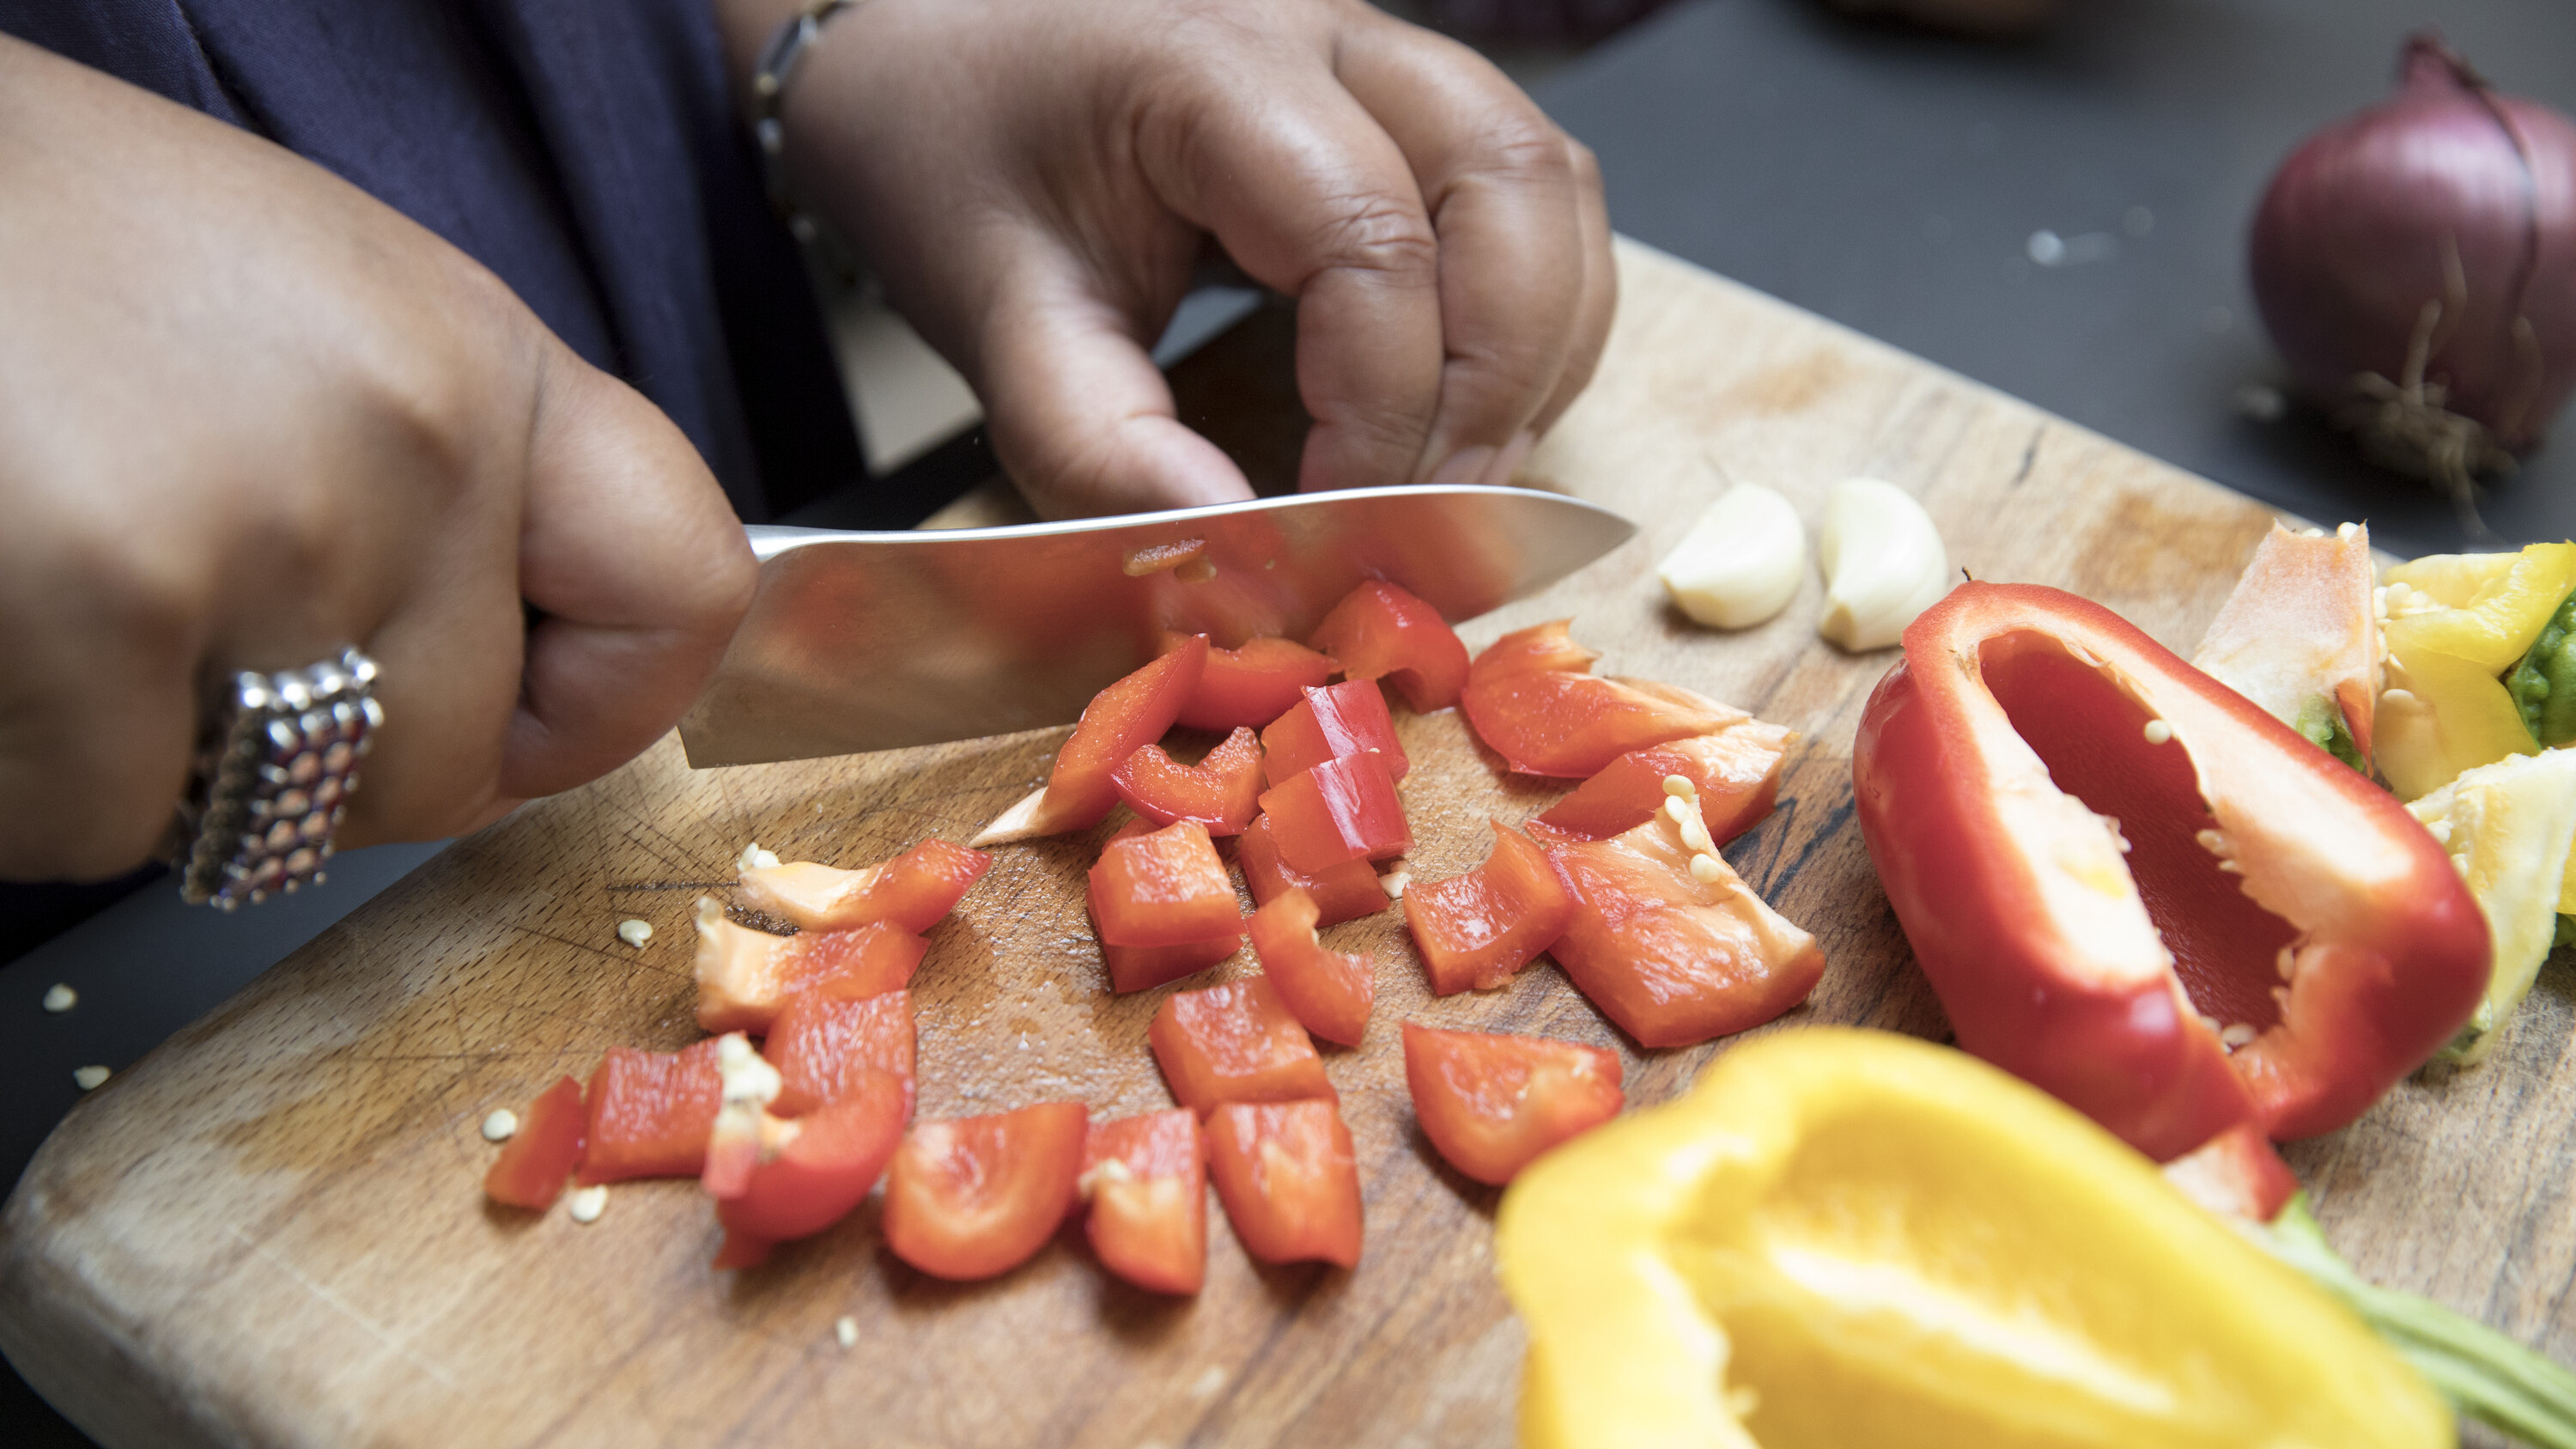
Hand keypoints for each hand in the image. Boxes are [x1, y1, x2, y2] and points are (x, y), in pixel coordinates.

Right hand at [0, 36, 754, 882]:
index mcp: (482, 361)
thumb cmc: (41, 247)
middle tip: (172, 624)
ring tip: (50, 579)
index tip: (522, 719)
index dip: (601, 705)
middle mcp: (415, 442)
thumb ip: (440, 490)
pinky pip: (86, 821)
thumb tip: (526, 685)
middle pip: (439, 770)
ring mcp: (268, 530)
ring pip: (248, 821)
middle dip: (304, 757)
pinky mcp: (106, 607)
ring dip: (131, 757)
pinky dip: (18, 765)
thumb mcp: (312, 316)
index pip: (680, 595)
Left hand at [722, 0, 1615, 517]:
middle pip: (1511, 184)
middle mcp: (1327, 26)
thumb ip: (1100, 446)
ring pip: (1547, 184)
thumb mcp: (993, 313)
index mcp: (1212, 65)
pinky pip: (1534, 191)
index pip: (1369, 244)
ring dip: (1535, 345)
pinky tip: (1471, 400)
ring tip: (1458, 470)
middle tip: (1428, 512)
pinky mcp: (1403, 92)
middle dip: (1494, 379)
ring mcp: (1380, 47)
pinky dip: (1533, 309)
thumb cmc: (952, 154)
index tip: (1328, 527)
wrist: (926, 50)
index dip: (1378, 413)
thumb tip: (1235, 554)